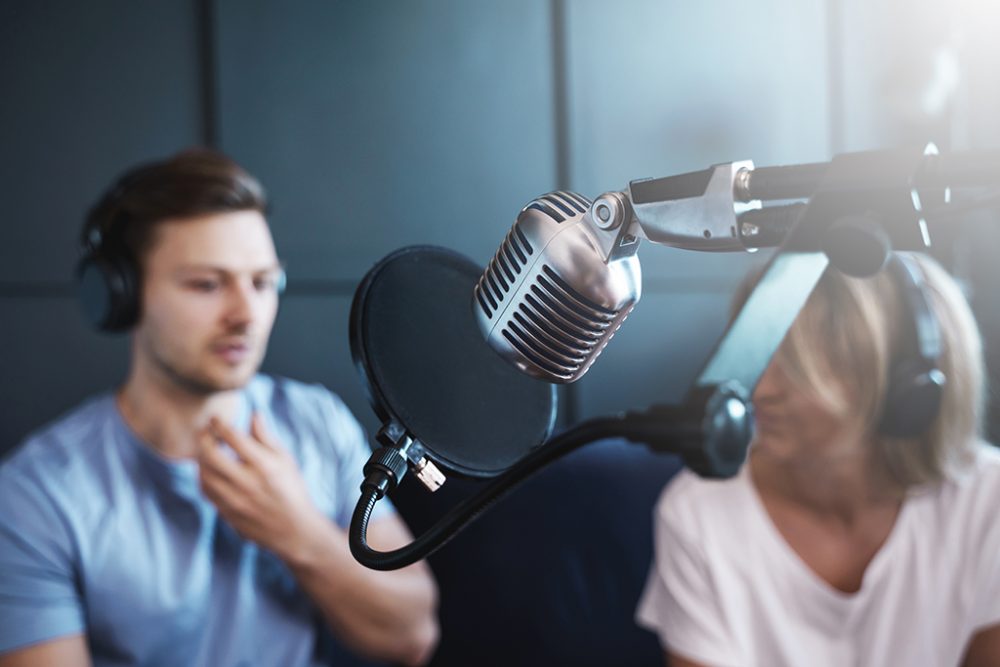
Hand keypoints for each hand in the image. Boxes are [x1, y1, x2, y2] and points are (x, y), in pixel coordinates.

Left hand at [196, 413, 326, 562]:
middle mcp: (247, 483)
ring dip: (201, 458)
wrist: (294, 530)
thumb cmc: (292, 490)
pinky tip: (209, 471)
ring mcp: (235, 501)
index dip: (219, 424)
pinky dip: (203, 477)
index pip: (233, 437)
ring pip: (204, 474)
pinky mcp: (228, 514)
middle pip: (211, 455)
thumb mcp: (285, 460)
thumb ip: (266, 437)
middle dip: (203, 438)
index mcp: (264, 466)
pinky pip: (206, 491)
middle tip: (204, 432)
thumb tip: (254, 414)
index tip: (215, 418)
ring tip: (206, 451)